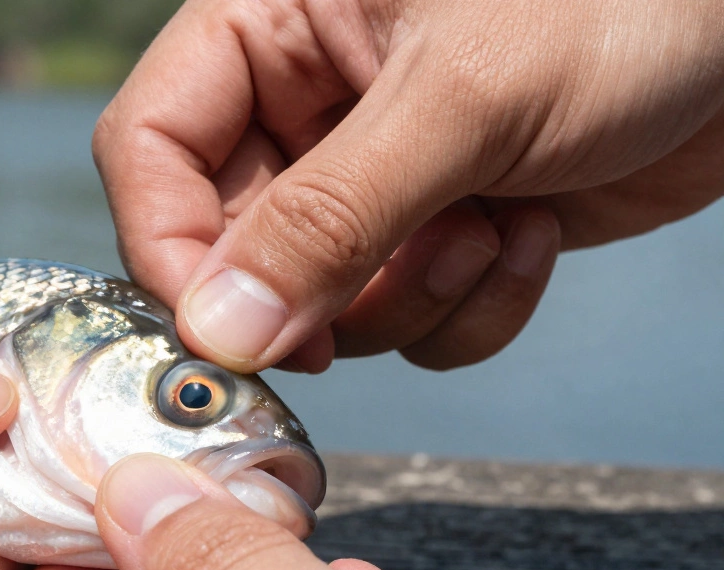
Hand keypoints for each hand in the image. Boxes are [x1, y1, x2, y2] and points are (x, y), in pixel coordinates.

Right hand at [93, 0, 723, 370]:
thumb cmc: (622, 0)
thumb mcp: (462, 98)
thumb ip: (328, 218)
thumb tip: (215, 333)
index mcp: (269, 22)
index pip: (150, 145)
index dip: (169, 245)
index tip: (219, 333)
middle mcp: (306, 100)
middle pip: (230, 240)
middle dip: (313, 290)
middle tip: (367, 310)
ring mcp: (373, 172)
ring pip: (322, 297)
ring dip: (409, 296)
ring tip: (493, 229)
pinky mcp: (440, 226)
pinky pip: (407, 316)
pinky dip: (471, 306)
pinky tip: (534, 232)